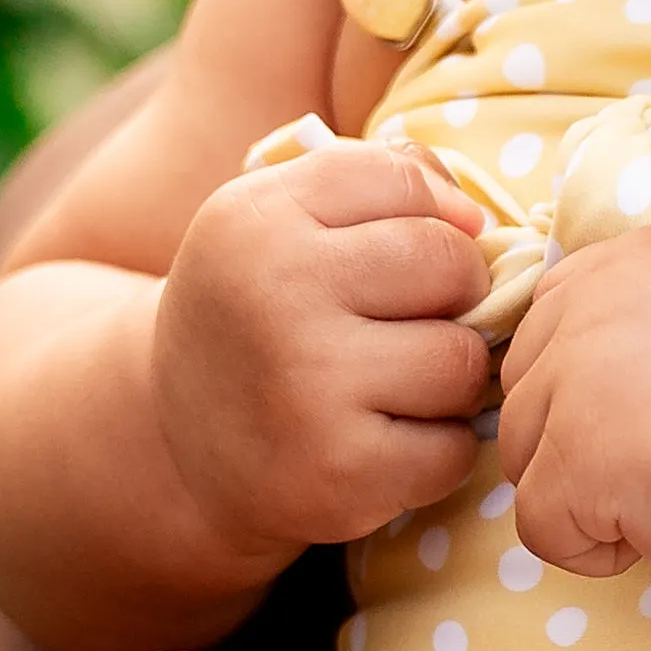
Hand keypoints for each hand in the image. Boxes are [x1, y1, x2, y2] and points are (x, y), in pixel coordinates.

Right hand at [149, 139, 491, 570]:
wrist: (174, 444)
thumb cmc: (258, 316)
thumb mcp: (281, 223)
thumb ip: (380, 182)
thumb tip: (476, 219)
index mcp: (256, 220)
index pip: (400, 179)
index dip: (426, 217)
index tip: (398, 257)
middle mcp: (275, 295)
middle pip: (449, 265)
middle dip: (450, 298)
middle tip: (399, 328)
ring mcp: (307, 387)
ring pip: (460, 362)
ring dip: (445, 382)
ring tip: (386, 388)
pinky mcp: (339, 471)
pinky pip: (452, 448)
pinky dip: (435, 452)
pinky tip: (378, 444)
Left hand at [490, 223, 650, 582]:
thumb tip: (591, 376)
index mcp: (639, 254)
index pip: (552, 319)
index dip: (593, 387)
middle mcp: (594, 296)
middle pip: (526, 391)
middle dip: (584, 441)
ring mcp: (575, 374)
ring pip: (525, 459)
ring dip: (591, 494)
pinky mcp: (573, 455)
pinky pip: (540, 527)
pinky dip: (596, 550)